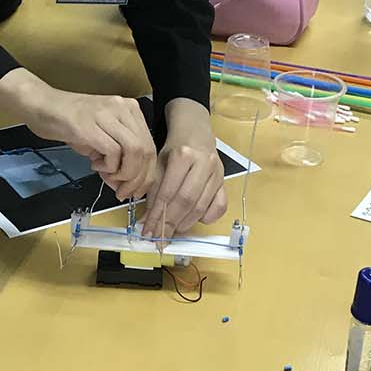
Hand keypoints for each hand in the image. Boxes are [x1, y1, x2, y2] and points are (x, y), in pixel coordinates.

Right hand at [0, 70, 156, 199]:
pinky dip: (108, 167)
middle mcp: (123, 108)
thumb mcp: (99, 138)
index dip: (146, 173)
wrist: (41, 105)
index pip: (150, 146)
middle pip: (146, 150)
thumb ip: (116, 158)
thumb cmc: (68, 122)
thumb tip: (125, 185)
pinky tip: (95, 166)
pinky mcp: (90, 125)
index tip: (136, 190)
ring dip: (125, 174)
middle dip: (138, 178)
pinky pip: (113, 152)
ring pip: (134, 151)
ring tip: (109, 178)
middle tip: (123, 192)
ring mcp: (107, 114)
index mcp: (129, 110)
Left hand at [142, 99, 225, 238]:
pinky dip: (207, 217)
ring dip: (184, 224)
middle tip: (158, 238)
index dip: (156, 215)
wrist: (195, 132)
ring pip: (202, 207)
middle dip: (170, 224)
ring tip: (171, 231)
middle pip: (186, 202)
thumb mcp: (158, 163)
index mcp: (183, 155)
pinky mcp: (224, 181)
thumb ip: (153, 190)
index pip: (168, 192)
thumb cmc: (174, 149)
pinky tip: (193, 220)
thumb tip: (146, 221)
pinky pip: (220, 206)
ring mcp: (217, 173)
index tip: (148, 231)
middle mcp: (204, 164)